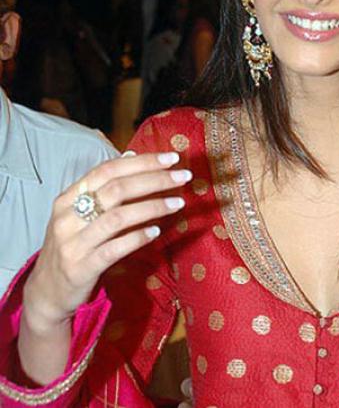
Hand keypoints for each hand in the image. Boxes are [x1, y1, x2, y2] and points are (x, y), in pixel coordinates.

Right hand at [23, 151, 190, 332]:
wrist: (47, 292)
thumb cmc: (73, 245)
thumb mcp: (80, 212)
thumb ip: (105, 185)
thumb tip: (133, 154)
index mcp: (68, 198)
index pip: (108, 170)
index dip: (141, 162)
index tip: (171, 158)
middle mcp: (67, 217)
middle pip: (117, 189)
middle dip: (155, 180)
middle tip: (183, 177)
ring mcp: (72, 243)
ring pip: (118, 218)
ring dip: (153, 207)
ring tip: (178, 203)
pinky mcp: (81, 268)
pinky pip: (114, 249)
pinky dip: (137, 238)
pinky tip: (157, 232)